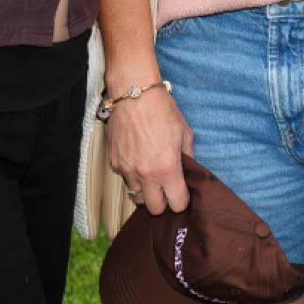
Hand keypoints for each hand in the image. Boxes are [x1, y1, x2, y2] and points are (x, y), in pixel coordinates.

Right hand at [107, 86, 194, 213]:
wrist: (135, 94)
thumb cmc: (163, 111)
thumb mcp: (185, 133)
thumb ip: (188, 158)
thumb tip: (189, 173)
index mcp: (168, 168)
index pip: (176, 204)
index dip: (181, 200)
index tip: (181, 192)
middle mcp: (146, 174)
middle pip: (154, 209)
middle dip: (162, 201)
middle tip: (165, 187)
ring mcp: (127, 170)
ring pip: (137, 196)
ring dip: (145, 189)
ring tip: (150, 172)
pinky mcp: (114, 163)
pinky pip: (125, 179)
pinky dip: (132, 174)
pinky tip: (137, 158)